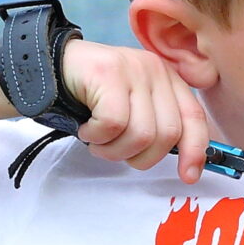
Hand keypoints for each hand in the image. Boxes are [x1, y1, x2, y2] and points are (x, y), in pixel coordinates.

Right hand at [58, 40, 209, 181]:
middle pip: (167, 133)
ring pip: (141, 134)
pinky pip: (113, 124)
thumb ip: (157, 124)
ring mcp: (133, 69)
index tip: (188, 176)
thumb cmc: (91, 96)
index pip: (194, 117)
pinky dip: (97, 137)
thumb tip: (188, 163)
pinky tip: (86, 128)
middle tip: (115, 151)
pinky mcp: (109, 74)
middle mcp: (155, 70)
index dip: (195, 150)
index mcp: (167, 79)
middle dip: (141, 157)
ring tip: (98, 141)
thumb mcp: (132, 107)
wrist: (48, 67)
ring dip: (114, 150)